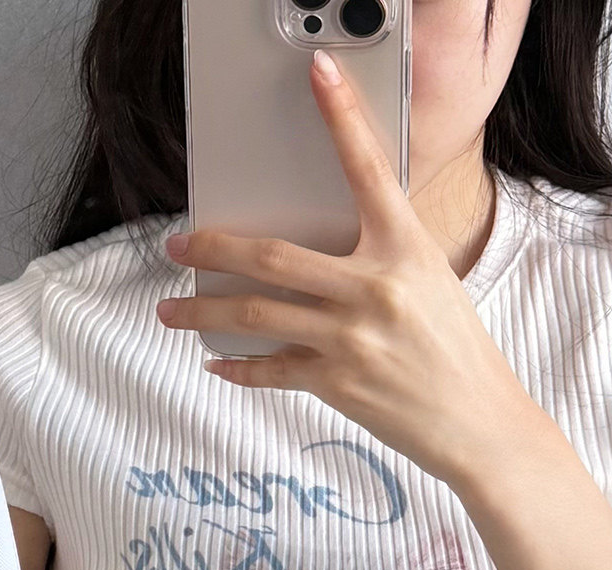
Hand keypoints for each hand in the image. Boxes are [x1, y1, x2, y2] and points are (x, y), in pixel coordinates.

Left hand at [153, 50, 546, 490]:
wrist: (477, 418)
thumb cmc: (453, 348)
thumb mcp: (428, 281)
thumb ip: (378, 258)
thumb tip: (314, 251)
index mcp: (404, 248)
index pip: (367, 169)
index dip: (342, 116)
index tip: (320, 73)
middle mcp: (373, 287)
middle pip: (272, 256)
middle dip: (213, 248)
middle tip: (178, 244)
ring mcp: (350, 338)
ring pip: (253, 315)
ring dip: (201, 312)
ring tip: (170, 311)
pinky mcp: (336, 383)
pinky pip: (268, 370)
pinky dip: (236, 367)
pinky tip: (215, 362)